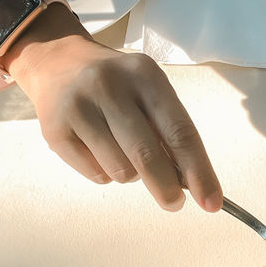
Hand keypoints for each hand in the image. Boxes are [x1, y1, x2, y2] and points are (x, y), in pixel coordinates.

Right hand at [4, 5, 222, 211]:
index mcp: (144, 76)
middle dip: (167, 188)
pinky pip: (95, 174)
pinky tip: (98, 151)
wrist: (57, 63)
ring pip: (121, 170)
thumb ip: (169, 130)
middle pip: (147, 155)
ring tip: (123, 153)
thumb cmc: (117, 86)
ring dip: (131, 175)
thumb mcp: (148, 91)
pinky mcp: (54, 130)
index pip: (179, 131)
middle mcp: (109, 87)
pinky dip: (106, 174)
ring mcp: (78, 107)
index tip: (211, 202)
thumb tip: (191, 181)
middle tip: (174, 203)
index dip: (199, 171)